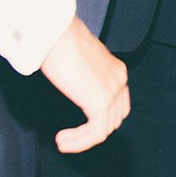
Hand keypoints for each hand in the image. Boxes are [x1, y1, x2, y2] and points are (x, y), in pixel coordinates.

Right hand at [39, 18, 129, 152]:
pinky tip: (63, 141)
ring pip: (104, 128)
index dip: (101, 119)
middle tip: (69, 137)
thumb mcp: (79, 60)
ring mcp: (113, 91)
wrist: (55, 34)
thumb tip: (75, 85)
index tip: (79, 126)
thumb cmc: (59, 41)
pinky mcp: (101, 102)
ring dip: (82, 140)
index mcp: (116, 70)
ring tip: (63, 142)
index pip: (118, 103)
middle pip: (114, 117)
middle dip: (93, 131)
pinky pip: (96, 133)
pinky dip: (80, 142)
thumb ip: (84, 75)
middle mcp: (120, 80)